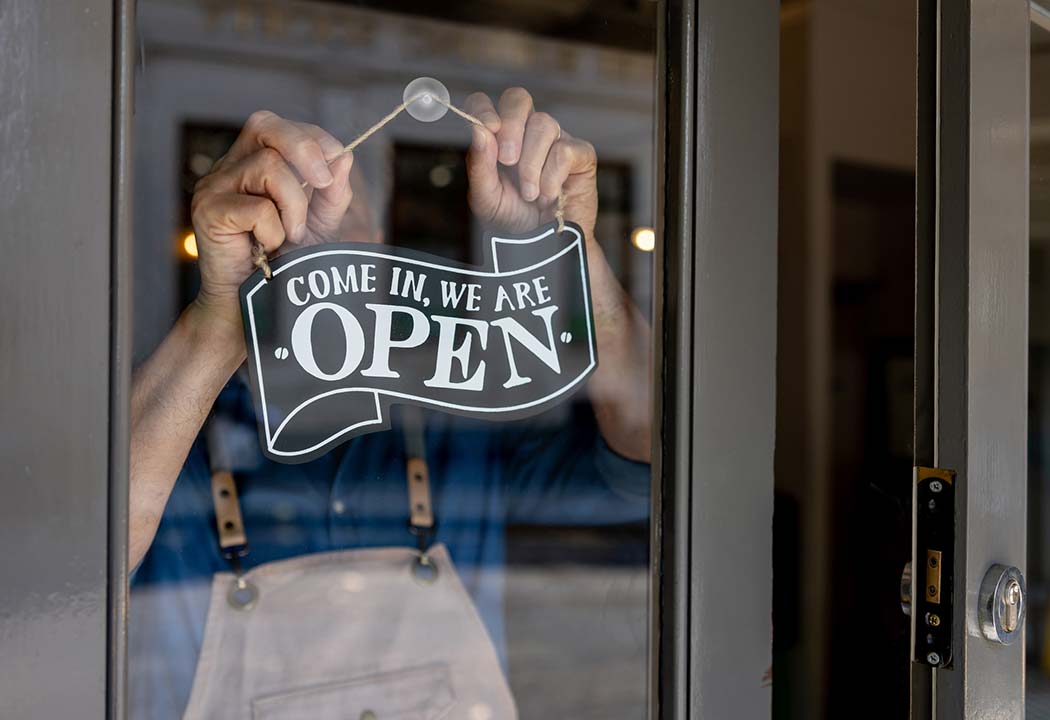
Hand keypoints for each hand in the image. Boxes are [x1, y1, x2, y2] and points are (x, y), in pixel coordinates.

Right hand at [189, 110, 353, 326]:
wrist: (252, 307)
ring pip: (268, 166)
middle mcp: (228, 168)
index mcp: (250, 161)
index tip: (337, 159)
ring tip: (291, 236)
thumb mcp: (318, 224)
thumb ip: (332, 194)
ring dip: (294, 205)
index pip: (277, 126)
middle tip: (324, 183)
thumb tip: (345, 157)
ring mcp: (214, 187)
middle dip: (305, 149)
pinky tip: (266, 250)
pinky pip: (257, 207)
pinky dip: (274, 231)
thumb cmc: (282, 264)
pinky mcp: (208, 212)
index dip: (311, 136)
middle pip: (264, 125)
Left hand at [464, 88, 597, 238]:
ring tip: (530, 195)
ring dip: (531, 165)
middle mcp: (526, 133)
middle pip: (518, 99)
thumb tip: (479, 131)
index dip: (484, 109)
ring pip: (543, 124)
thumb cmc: (514, 220)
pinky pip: (565, 150)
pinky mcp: (580, 155)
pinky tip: (549, 197)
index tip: (487, 129)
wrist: (544, 249)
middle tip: (507, 162)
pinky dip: (552, 177)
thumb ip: (479, 166)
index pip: (486, 103)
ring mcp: (555, 140)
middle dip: (511, 127)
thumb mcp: (486, 198)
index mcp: (499, 138)